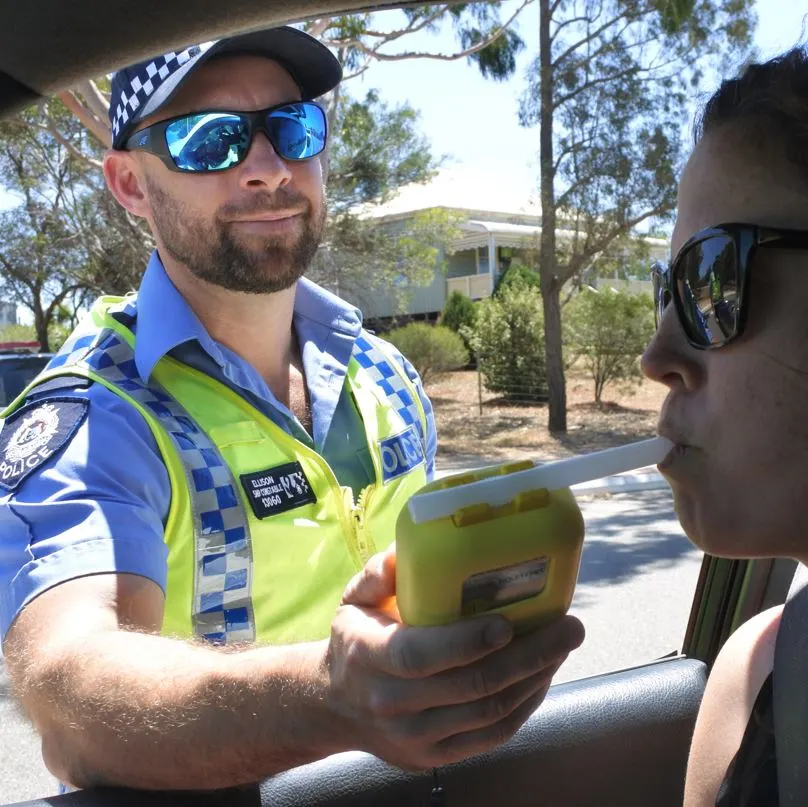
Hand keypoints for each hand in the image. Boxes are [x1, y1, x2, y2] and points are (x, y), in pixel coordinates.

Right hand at [324, 547, 584, 769]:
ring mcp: (417, 737)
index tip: (508, 622)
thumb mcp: (354, 599)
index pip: (421, 655)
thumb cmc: (354, 640)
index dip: (467, 642)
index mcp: (370, 657)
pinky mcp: (437, 756)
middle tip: (567, 627)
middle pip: (470, 685)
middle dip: (528, 655)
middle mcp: (393, 703)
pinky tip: (542, 676)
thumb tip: (408, 548)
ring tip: (563, 646)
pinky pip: (492, 735)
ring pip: (489, 711)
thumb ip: (379, 573)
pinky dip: (525, 706)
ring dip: (534, 678)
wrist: (336, 705)